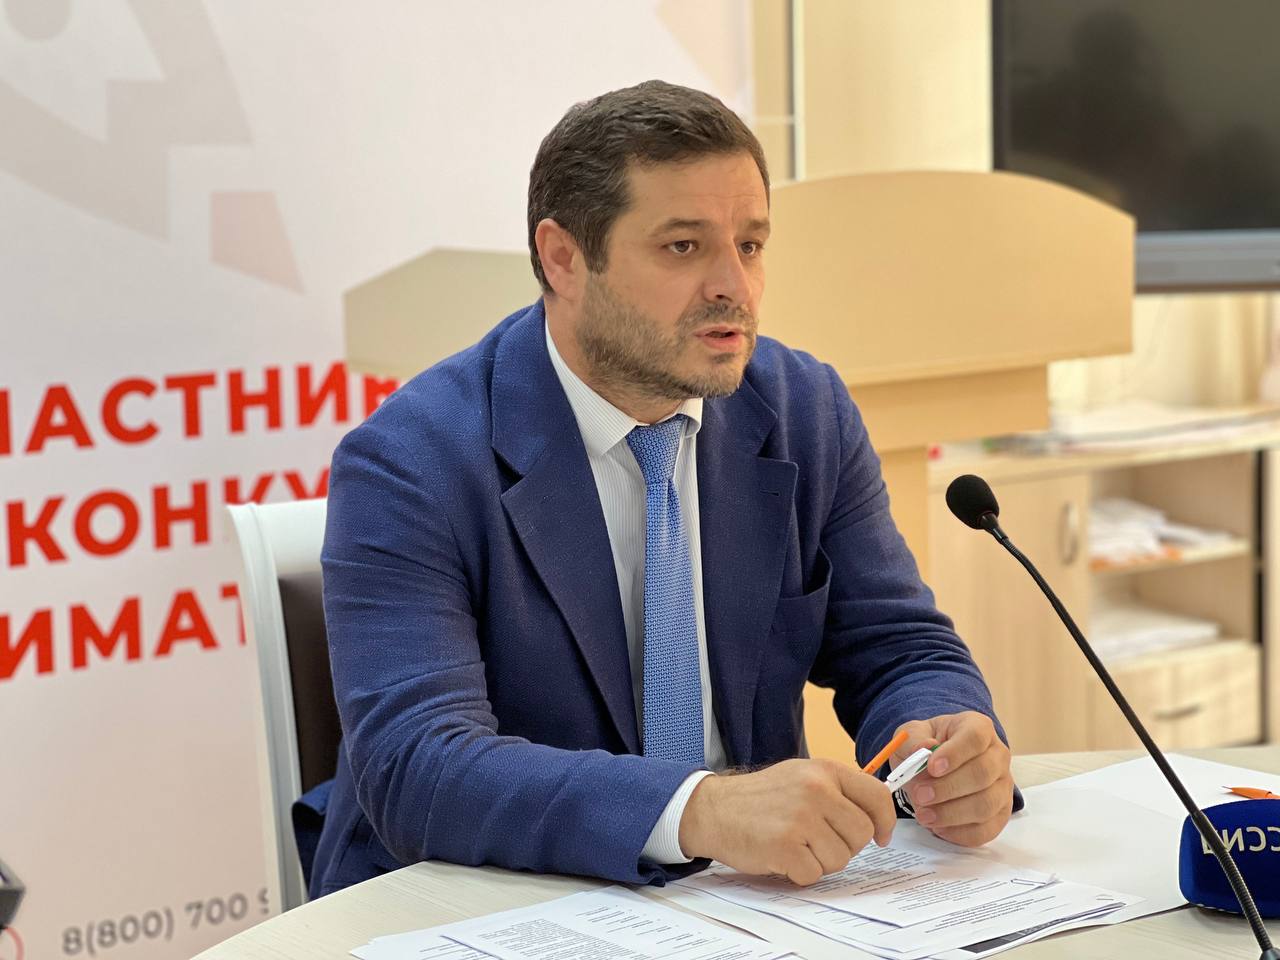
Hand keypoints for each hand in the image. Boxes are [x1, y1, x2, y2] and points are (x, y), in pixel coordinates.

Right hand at [677, 758, 895, 885]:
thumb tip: (876, 818)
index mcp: (824, 770)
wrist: (714, 809)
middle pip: (861, 834)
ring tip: (796, 845)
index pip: (876, 795)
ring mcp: (801, 818)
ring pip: (840, 859)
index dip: (885, 821)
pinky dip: (799, 873)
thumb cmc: (760, 798)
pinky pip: (814, 874)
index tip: (880, 836)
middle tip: (818, 840)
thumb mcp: (801, 776)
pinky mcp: (785, 846)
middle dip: (845, 845)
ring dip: (820, 861)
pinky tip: (782, 856)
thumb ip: (837, 790)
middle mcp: (816, 790)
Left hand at [890, 711, 1012, 846]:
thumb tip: (924, 750)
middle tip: (919, 795)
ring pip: (986, 804)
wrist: (936, 764)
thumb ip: (913, 741)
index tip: (931, 767)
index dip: (955, 754)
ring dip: (952, 813)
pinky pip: (987, 829)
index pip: (975, 737)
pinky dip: (960, 833)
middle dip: (948, 788)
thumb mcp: (912, 734)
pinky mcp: (1000, 814)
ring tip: (924, 814)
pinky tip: (938, 828)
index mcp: (978, 727)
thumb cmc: (927, 745)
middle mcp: (998, 755)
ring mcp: (1003, 786)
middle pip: (983, 773)